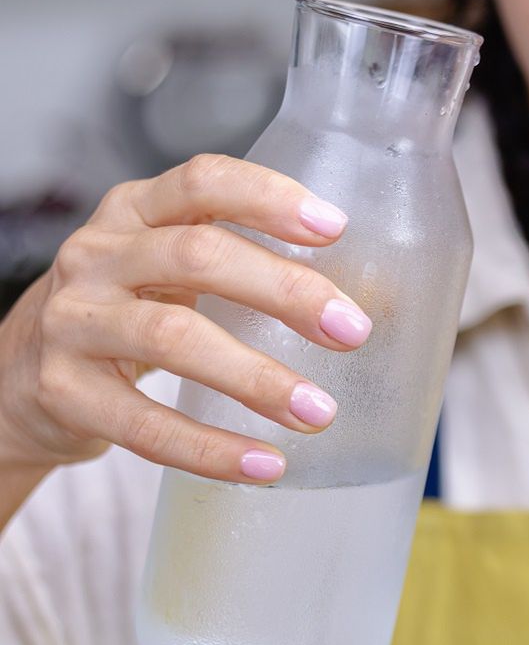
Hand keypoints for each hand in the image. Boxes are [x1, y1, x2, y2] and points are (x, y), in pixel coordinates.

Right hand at [0, 154, 370, 483]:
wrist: (20, 374)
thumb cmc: (128, 309)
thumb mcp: (173, 268)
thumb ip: (249, 266)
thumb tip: (377, 300)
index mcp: (135, 209)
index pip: (203, 180)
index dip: (269, 198)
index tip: (335, 228)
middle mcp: (98, 254)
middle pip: (198, 256)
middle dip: (286, 292)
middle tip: (353, 331)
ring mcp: (74, 321)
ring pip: (172, 339)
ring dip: (257, 378)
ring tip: (319, 412)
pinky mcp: (62, 391)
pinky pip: (143, 425)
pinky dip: (210, 448)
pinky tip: (265, 464)